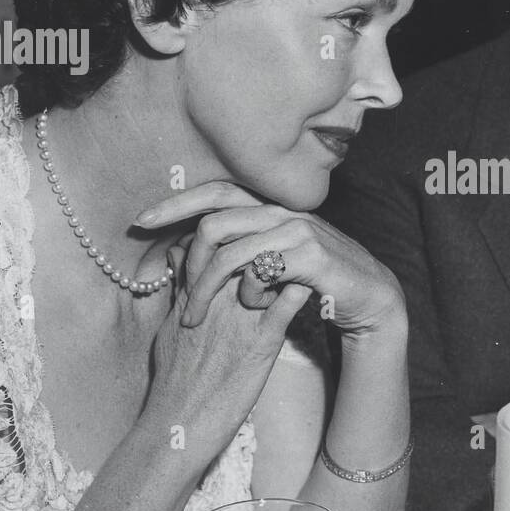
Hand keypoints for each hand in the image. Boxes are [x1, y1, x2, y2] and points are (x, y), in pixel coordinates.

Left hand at [136, 181, 405, 337]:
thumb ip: (235, 250)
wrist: (368, 295)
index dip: (176, 203)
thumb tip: (181, 248)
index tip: (141, 220)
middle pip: (214, 221)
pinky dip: (248, 294)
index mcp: (269, 208)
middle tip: (178, 299)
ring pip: (230, 253)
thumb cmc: (316, 280)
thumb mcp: (271, 261)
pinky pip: (259, 273)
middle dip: (188, 262)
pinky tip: (254, 307)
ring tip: (199, 318)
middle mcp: (281, 212)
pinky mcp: (310, 257)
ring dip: (208, 291)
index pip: (215, 192)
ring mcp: (298, 231)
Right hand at [144, 245, 311, 466]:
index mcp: (193, 294)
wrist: (176, 426)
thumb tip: (178, 258)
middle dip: (266, 237)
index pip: (212, 243)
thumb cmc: (172, 381)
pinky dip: (301, 291)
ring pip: (268, 268)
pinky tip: (315, 287)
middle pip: (242, 247)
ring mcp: (238, 319)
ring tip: (306, 258)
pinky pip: (286, 305)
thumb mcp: (167, 327)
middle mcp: (216, 299)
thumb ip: (178, 290)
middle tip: (287, 238)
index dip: (236, 231)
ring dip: (287, 260)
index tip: (255, 231)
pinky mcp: (260, 344)